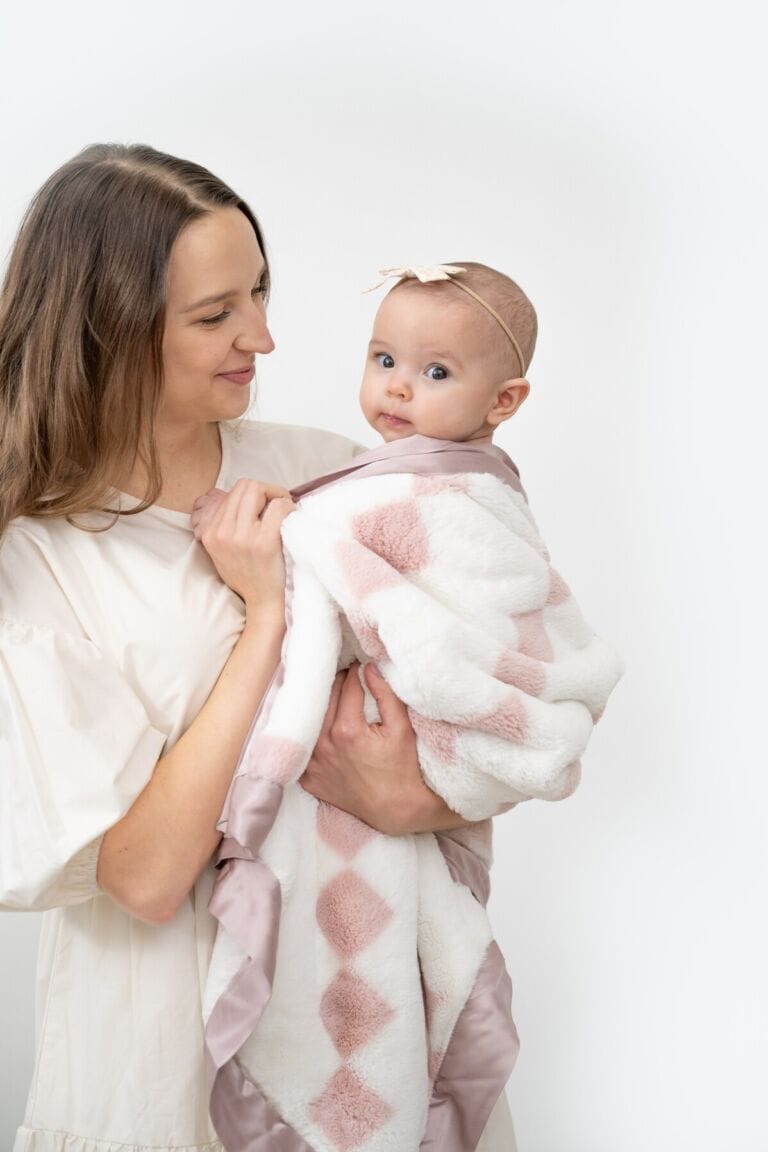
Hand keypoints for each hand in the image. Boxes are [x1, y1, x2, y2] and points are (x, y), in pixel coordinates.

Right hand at [191, 480, 294, 614]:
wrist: (263, 603)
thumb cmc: (249, 576)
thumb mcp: (223, 551)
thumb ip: (225, 525)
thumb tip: (239, 498)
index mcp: (211, 533)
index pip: (233, 492)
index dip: (255, 494)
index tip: (266, 507)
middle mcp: (223, 533)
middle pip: (246, 485)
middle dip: (266, 490)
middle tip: (279, 505)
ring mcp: (243, 537)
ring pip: (259, 490)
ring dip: (278, 496)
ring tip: (285, 512)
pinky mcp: (264, 543)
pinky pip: (278, 506)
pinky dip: (288, 507)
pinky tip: (291, 520)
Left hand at [300, 663, 467, 835]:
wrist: (396, 809)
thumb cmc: (403, 768)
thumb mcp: (401, 727)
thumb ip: (385, 694)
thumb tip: (369, 668)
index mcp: (346, 730)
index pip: (345, 687)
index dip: (354, 673)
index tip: (359, 667)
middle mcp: (323, 746)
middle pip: (324, 700)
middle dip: (336, 684)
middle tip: (347, 678)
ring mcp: (313, 764)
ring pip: (311, 721)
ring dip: (322, 707)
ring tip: (334, 699)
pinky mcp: (308, 778)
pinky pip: (304, 747)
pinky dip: (311, 735)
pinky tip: (322, 728)